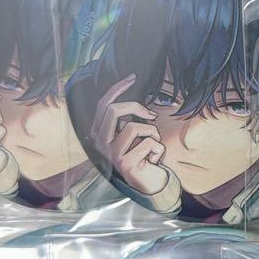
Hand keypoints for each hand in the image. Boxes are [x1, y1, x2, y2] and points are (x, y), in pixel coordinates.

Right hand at [91, 74, 168, 196]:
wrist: (147, 181)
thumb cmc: (142, 153)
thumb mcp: (132, 132)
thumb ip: (127, 117)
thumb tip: (133, 92)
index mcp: (99, 133)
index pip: (103, 105)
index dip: (117, 88)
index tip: (132, 77)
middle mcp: (100, 143)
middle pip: (113, 110)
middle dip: (136, 107)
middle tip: (151, 115)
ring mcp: (111, 154)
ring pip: (134, 127)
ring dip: (152, 133)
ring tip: (152, 145)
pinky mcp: (125, 164)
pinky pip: (149, 144)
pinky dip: (159, 149)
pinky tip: (154, 159)